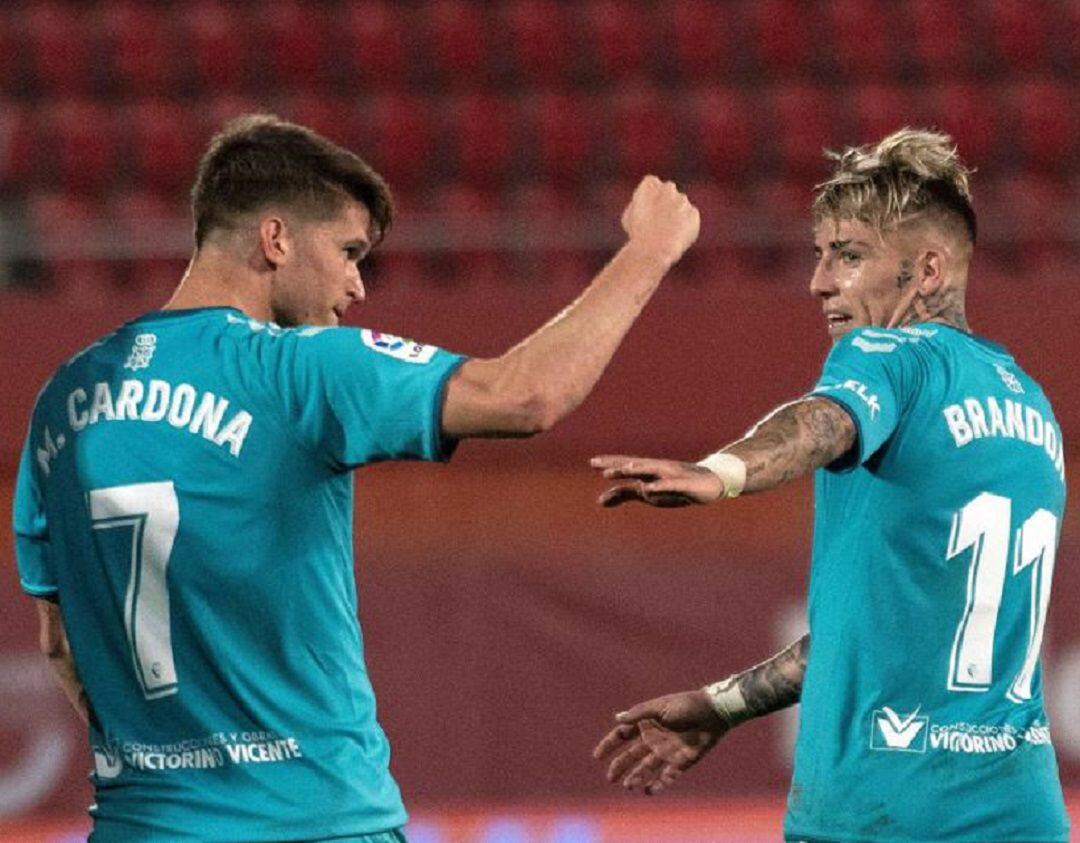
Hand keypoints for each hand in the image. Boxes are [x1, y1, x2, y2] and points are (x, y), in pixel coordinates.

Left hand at [590, 455, 724, 506]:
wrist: (710, 484)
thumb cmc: (673, 486)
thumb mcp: (645, 493)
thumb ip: (624, 494)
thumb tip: (599, 501)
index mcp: (647, 471)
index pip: (626, 465)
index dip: (610, 463)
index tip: (592, 462)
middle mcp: (657, 469)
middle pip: (635, 465)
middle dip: (618, 465)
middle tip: (599, 465)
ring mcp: (671, 475)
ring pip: (652, 470)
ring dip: (638, 469)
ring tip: (624, 470)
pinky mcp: (684, 484)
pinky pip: (670, 485)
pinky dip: (659, 485)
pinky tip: (650, 488)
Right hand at [593, 690, 728, 794]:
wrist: (713, 713)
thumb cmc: (686, 705)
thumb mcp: (660, 707)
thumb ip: (638, 714)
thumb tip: (616, 718)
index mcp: (647, 723)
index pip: (623, 735)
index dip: (609, 745)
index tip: (597, 756)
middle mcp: (654, 739)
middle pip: (632, 755)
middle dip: (620, 766)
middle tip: (610, 778)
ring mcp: (667, 751)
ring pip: (647, 768)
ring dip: (637, 777)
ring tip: (628, 786)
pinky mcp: (681, 762)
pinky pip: (667, 777)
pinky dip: (658, 785)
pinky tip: (648, 791)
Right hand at [621, 176, 699, 267]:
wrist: (654, 250)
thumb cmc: (637, 235)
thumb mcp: (629, 217)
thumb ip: (640, 205)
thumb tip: (648, 206)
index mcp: (649, 185)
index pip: (651, 183)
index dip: (650, 196)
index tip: (647, 208)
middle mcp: (668, 188)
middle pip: (668, 190)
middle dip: (665, 201)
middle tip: (659, 219)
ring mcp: (683, 201)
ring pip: (681, 204)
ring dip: (676, 213)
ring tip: (667, 231)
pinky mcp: (693, 214)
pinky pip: (690, 217)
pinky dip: (686, 224)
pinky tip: (676, 235)